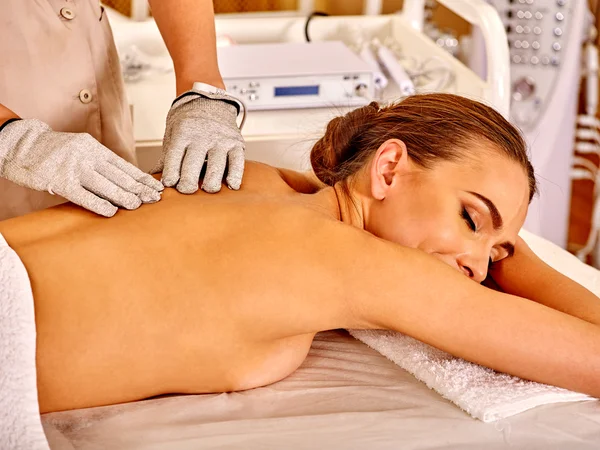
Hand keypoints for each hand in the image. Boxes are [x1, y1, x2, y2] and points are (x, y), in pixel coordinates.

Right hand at [0, 119, 163, 216]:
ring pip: (105, 184)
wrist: (21, 145)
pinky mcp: (60, 181)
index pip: (124, 165)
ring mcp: (74, 167)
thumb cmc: (55, 152)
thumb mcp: (80, 149)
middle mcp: (87, 155)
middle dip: (139, 188)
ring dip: (124, 196)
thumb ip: (99, 162)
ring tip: (139, 205)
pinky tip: (113, 212)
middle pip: (119, 175)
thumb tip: (124, 181)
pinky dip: (100, 204)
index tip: (157, 187)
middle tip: (155, 199)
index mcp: (94, 148)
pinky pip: (84, 195)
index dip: (142, 177)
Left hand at [154, 92, 244, 193]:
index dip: (171, 172)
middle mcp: (202, 135)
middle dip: (189, 181)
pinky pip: (237, 162)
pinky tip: (231, 186)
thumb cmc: (189, 122)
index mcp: (183, 132)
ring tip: (208, 189)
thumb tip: (153, 176)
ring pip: (216, 164)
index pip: (175, 156)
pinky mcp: (236, 143)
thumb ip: (166, 156)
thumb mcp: (173, 133)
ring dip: (212, 181)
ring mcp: (221, 140)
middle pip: (194, 163)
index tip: (169, 184)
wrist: (211, 101)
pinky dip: (235, 175)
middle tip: (186, 190)